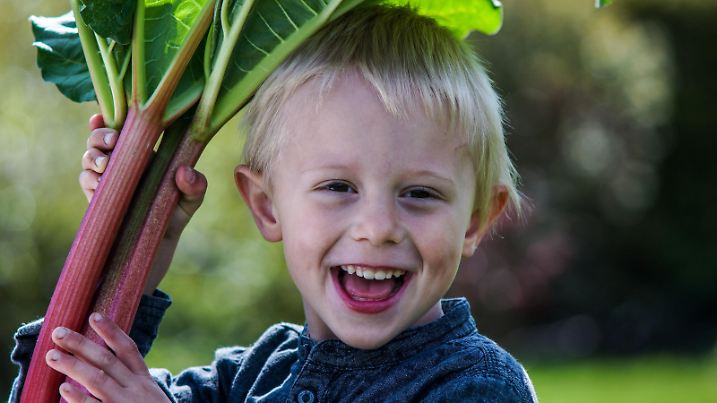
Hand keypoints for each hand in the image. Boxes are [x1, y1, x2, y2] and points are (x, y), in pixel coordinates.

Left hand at [45, 313, 169, 402]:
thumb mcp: (150, 395)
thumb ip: (132, 380)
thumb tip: (105, 363)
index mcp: (144, 380)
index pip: (128, 349)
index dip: (111, 331)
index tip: (93, 315)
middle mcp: (136, 389)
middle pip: (107, 360)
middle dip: (82, 344)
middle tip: (58, 332)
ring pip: (98, 379)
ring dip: (73, 365)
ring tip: (52, 356)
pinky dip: (79, 398)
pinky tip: (64, 389)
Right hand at [80, 114, 207, 293]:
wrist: (156, 249)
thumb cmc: (175, 216)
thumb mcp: (191, 201)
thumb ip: (195, 186)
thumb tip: (184, 172)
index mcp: (144, 154)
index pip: (124, 128)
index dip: (112, 118)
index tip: (106, 114)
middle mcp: (123, 163)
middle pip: (101, 138)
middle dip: (101, 135)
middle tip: (112, 141)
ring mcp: (107, 180)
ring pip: (89, 157)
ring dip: (93, 156)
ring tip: (106, 165)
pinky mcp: (97, 199)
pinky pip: (86, 181)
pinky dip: (90, 179)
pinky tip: (100, 184)